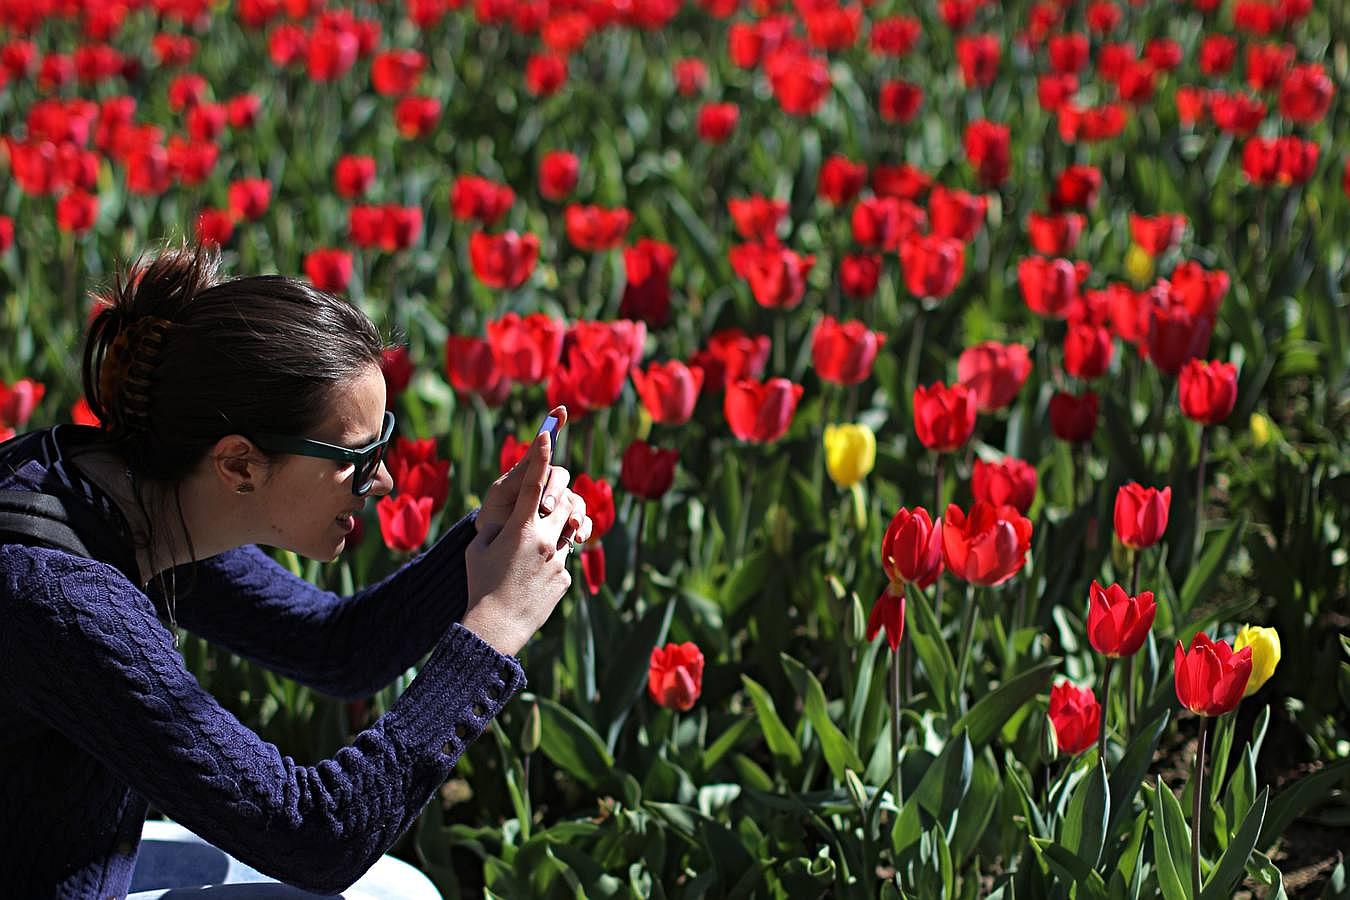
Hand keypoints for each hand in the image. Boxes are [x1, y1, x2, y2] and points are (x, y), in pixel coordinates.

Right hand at [462, 430, 585, 656]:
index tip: (547, 435)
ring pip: (569, 530)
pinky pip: (564, 557)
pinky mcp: (566, 577)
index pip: (534, 483)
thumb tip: (508, 519)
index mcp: (521, 528)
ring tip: (535, 545)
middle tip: (546, 503)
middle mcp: (546, 539)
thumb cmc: (480, 585)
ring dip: (557, 528)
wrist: (496, 627)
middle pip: (564, 501)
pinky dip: (552, 559)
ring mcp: (559, 559)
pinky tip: (531, 576)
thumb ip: (496, 527)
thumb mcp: (478, 548)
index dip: (541, 455)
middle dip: (558, 497)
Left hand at [477, 406, 579, 539]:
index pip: (544, 445)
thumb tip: (539, 453)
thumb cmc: (494, 516)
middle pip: (561, 477)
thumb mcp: (500, 494)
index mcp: (531, 472)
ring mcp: (559, 505)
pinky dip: (583, 528)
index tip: (561, 410)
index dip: (555, 424)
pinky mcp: (566, 525)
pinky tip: (578, 537)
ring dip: (574, 511)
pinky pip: (583, 523)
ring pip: (576, 500)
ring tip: (569, 526)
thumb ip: (519, 474)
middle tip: (543, 508)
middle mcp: (548, 484)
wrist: (495, 549)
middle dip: (554, 491)